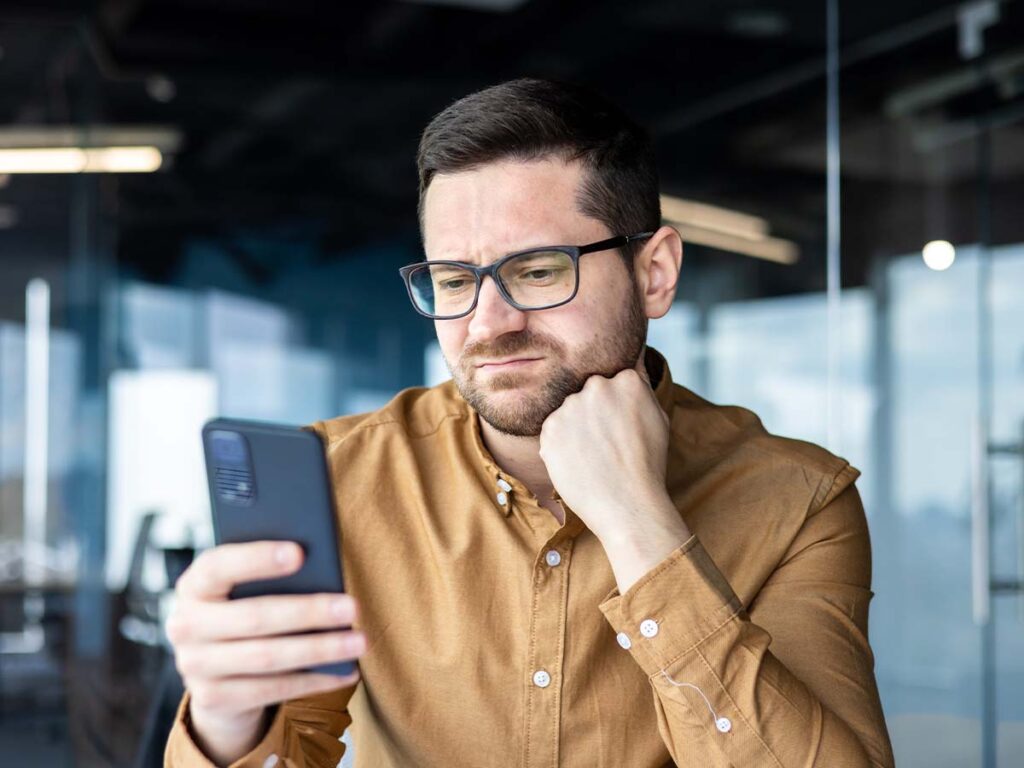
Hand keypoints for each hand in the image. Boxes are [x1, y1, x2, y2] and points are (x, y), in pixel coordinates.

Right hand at [166, 541, 363, 764]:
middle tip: (352, 607)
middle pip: (254, 617)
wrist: (215, 669)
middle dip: (308, 612)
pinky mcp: (212, 698)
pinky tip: (346, 670)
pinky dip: (314, 680)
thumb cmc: (245, 608)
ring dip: (320, 649)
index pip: (219, 566)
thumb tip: (321, 568)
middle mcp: (185, 624)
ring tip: (359, 641)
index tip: (300, 552)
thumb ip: (269, 575)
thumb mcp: (244, 588)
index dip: (258, 558)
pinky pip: (272, 690)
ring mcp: (193, 665)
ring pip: (267, 657)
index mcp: (194, 585)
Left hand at [538, 367, 672, 542]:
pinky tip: (578, 462)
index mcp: (627, 380)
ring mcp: (571, 406)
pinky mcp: (550, 428)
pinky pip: (552, 430)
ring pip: (568, 411)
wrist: (627, 506)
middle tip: (605, 444)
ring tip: (592, 456)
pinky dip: (560, 444)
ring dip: (575, 428)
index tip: (620, 428)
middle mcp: (597, 386)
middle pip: (588, 393)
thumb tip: (632, 362)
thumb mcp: (658, 419)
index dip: (616, 407)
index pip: (613, 381)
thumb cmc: (647, 466)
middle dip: (593, 413)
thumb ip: (640, 389)